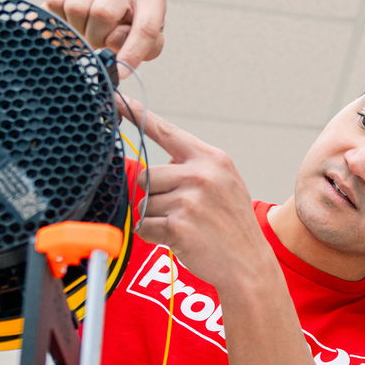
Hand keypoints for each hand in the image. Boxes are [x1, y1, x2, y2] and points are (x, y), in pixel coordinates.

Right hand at [45, 0, 166, 69]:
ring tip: (85, 30)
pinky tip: (71, 19)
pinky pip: (55, 0)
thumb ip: (137, 52)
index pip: (145, 28)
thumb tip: (113, 60)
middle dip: (96, 38)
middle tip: (96, 43)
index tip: (119, 73)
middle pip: (102, 14)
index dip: (130, 54)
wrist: (103, 4)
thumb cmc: (128, 30)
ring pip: (76, 8)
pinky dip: (58, 18)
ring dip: (77, 29)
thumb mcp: (143, 45)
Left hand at [121, 98, 271, 289]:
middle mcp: (201, 175)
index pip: (166, 132)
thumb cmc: (233, 226)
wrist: (250, 265)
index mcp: (212, 159)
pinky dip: (156, 236)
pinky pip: (145, 225)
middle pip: (147, 176)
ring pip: (145, 202)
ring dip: (159, 218)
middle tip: (185, 211)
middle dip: (157, 195)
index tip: (115, 98)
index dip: (137, 114)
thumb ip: (193, 169)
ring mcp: (189, 200)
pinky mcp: (178, 226)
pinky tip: (182, 240)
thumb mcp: (224, 185)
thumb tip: (152, 168)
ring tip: (188, 226)